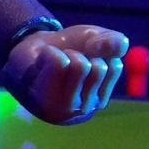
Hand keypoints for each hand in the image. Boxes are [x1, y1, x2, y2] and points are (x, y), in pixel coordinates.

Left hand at [0, 25, 127, 124]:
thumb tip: (120, 47)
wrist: (28, 49)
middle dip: (80, 53)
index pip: (114, 66)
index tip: (82, 57)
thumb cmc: (66, 48)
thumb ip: (113, 42)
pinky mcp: (43, 100)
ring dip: (65, 54)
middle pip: (97, 68)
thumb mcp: (95, 39)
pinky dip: (49, 53)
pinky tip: (40, 66)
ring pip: (79, 65)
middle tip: (64, 59)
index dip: (97, 52)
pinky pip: (58, 62)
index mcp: (100, 99)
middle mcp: (84, 109)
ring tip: (53, 63)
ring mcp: (64, 108)